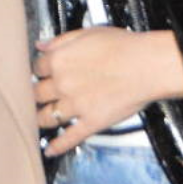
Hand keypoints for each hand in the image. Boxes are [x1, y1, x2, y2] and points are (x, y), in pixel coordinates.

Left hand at [31, 27, 182, 157]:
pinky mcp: (91, 122)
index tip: (40, 74)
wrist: (146, 65)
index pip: (36, 67)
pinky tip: (50, 149)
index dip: (38, 71)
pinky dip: (58, 145)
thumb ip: (61, 40)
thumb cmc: (123, 47)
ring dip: (41, 119)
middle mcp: (62, 83)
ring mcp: (75, 105)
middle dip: (36, 95)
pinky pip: (69, 137)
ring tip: (38, 120)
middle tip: (36, 97)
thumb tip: (41, 44)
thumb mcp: (87, 33)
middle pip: (37, 93)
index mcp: (59, 60)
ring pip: (47, 117)